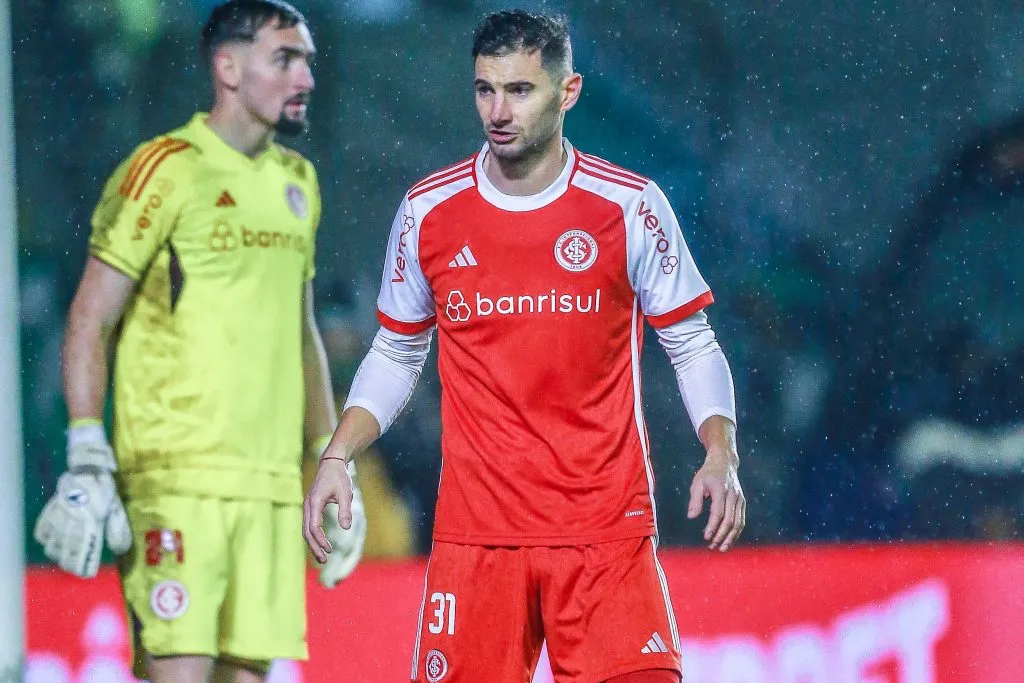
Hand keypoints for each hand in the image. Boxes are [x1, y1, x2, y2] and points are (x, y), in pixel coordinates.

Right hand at [33, 439, 131, 577]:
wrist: (87, 468)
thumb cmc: (105, 490)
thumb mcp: (117, 509)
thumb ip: (118, 530)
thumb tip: (119, 550)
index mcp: (92, 520)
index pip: (86, 549)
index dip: (85, 564)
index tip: (88, 574)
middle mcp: (73, 520)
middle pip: (67, 550)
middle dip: (72, 564)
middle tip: (76, 570)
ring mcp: (59, 516)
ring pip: (52, 543)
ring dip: (58, 555)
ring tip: (65, 559)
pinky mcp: (50, 510)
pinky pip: (42, 530)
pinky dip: (45, 540)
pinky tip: (51, 544)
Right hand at [303, 452, 356, 565]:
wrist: (332, 464)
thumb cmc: (339, 477)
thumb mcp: (345, 493)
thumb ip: (345, 510)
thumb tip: (346, 528)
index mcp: (315, 502)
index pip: (314, 526)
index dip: (320, 540)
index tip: (329, 549)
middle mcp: (308, 505)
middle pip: (307, 531)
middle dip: (314, 547)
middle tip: (324, 561)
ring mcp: (308, 506)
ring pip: (306, 530)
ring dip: (313, 544)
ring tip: (323, 558)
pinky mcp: (311, 507)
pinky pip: (309, 525)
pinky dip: (314, 537)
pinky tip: (321, 545)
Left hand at [687, 450, 744, 551]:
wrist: (724, 463)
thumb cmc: (708, 474)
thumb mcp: (697, 483)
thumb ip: (694, 500)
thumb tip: (692, 517)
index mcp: (721, 489)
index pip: (718, 512)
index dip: (713, 526)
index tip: (706, 537)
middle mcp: (733, 495)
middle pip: (730, 520)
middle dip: (721, 535)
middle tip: (712, 546)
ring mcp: (740, 499)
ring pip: (738, 522)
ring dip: (731, 537)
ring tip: (722, 548)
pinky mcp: (742, 502)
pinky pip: (741, 520)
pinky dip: (736, 532)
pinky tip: (729, 540)